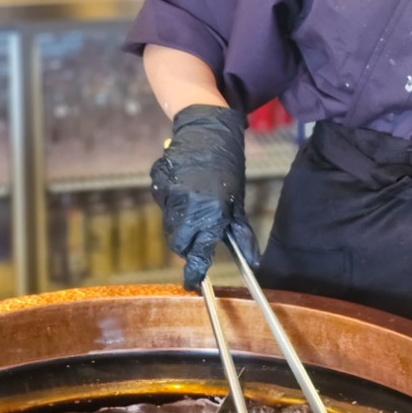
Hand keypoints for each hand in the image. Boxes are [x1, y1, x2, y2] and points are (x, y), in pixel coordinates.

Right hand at [149, 104, 259, 291]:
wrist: (206, 129)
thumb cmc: (227, 166)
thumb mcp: (237, 200)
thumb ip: (240, 232)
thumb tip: (253, 262)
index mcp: (211, 213)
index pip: (198, 253)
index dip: (195, 271)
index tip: (193, 283)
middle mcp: (188, 206)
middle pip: (178, 243)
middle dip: (187, 244)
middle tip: (198, 232)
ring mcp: (170, 194)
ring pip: (169, 224)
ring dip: (180, 221)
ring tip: (194, 202)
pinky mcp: (158, 182)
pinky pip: (162, 203)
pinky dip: (171, 202)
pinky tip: (183, 187)